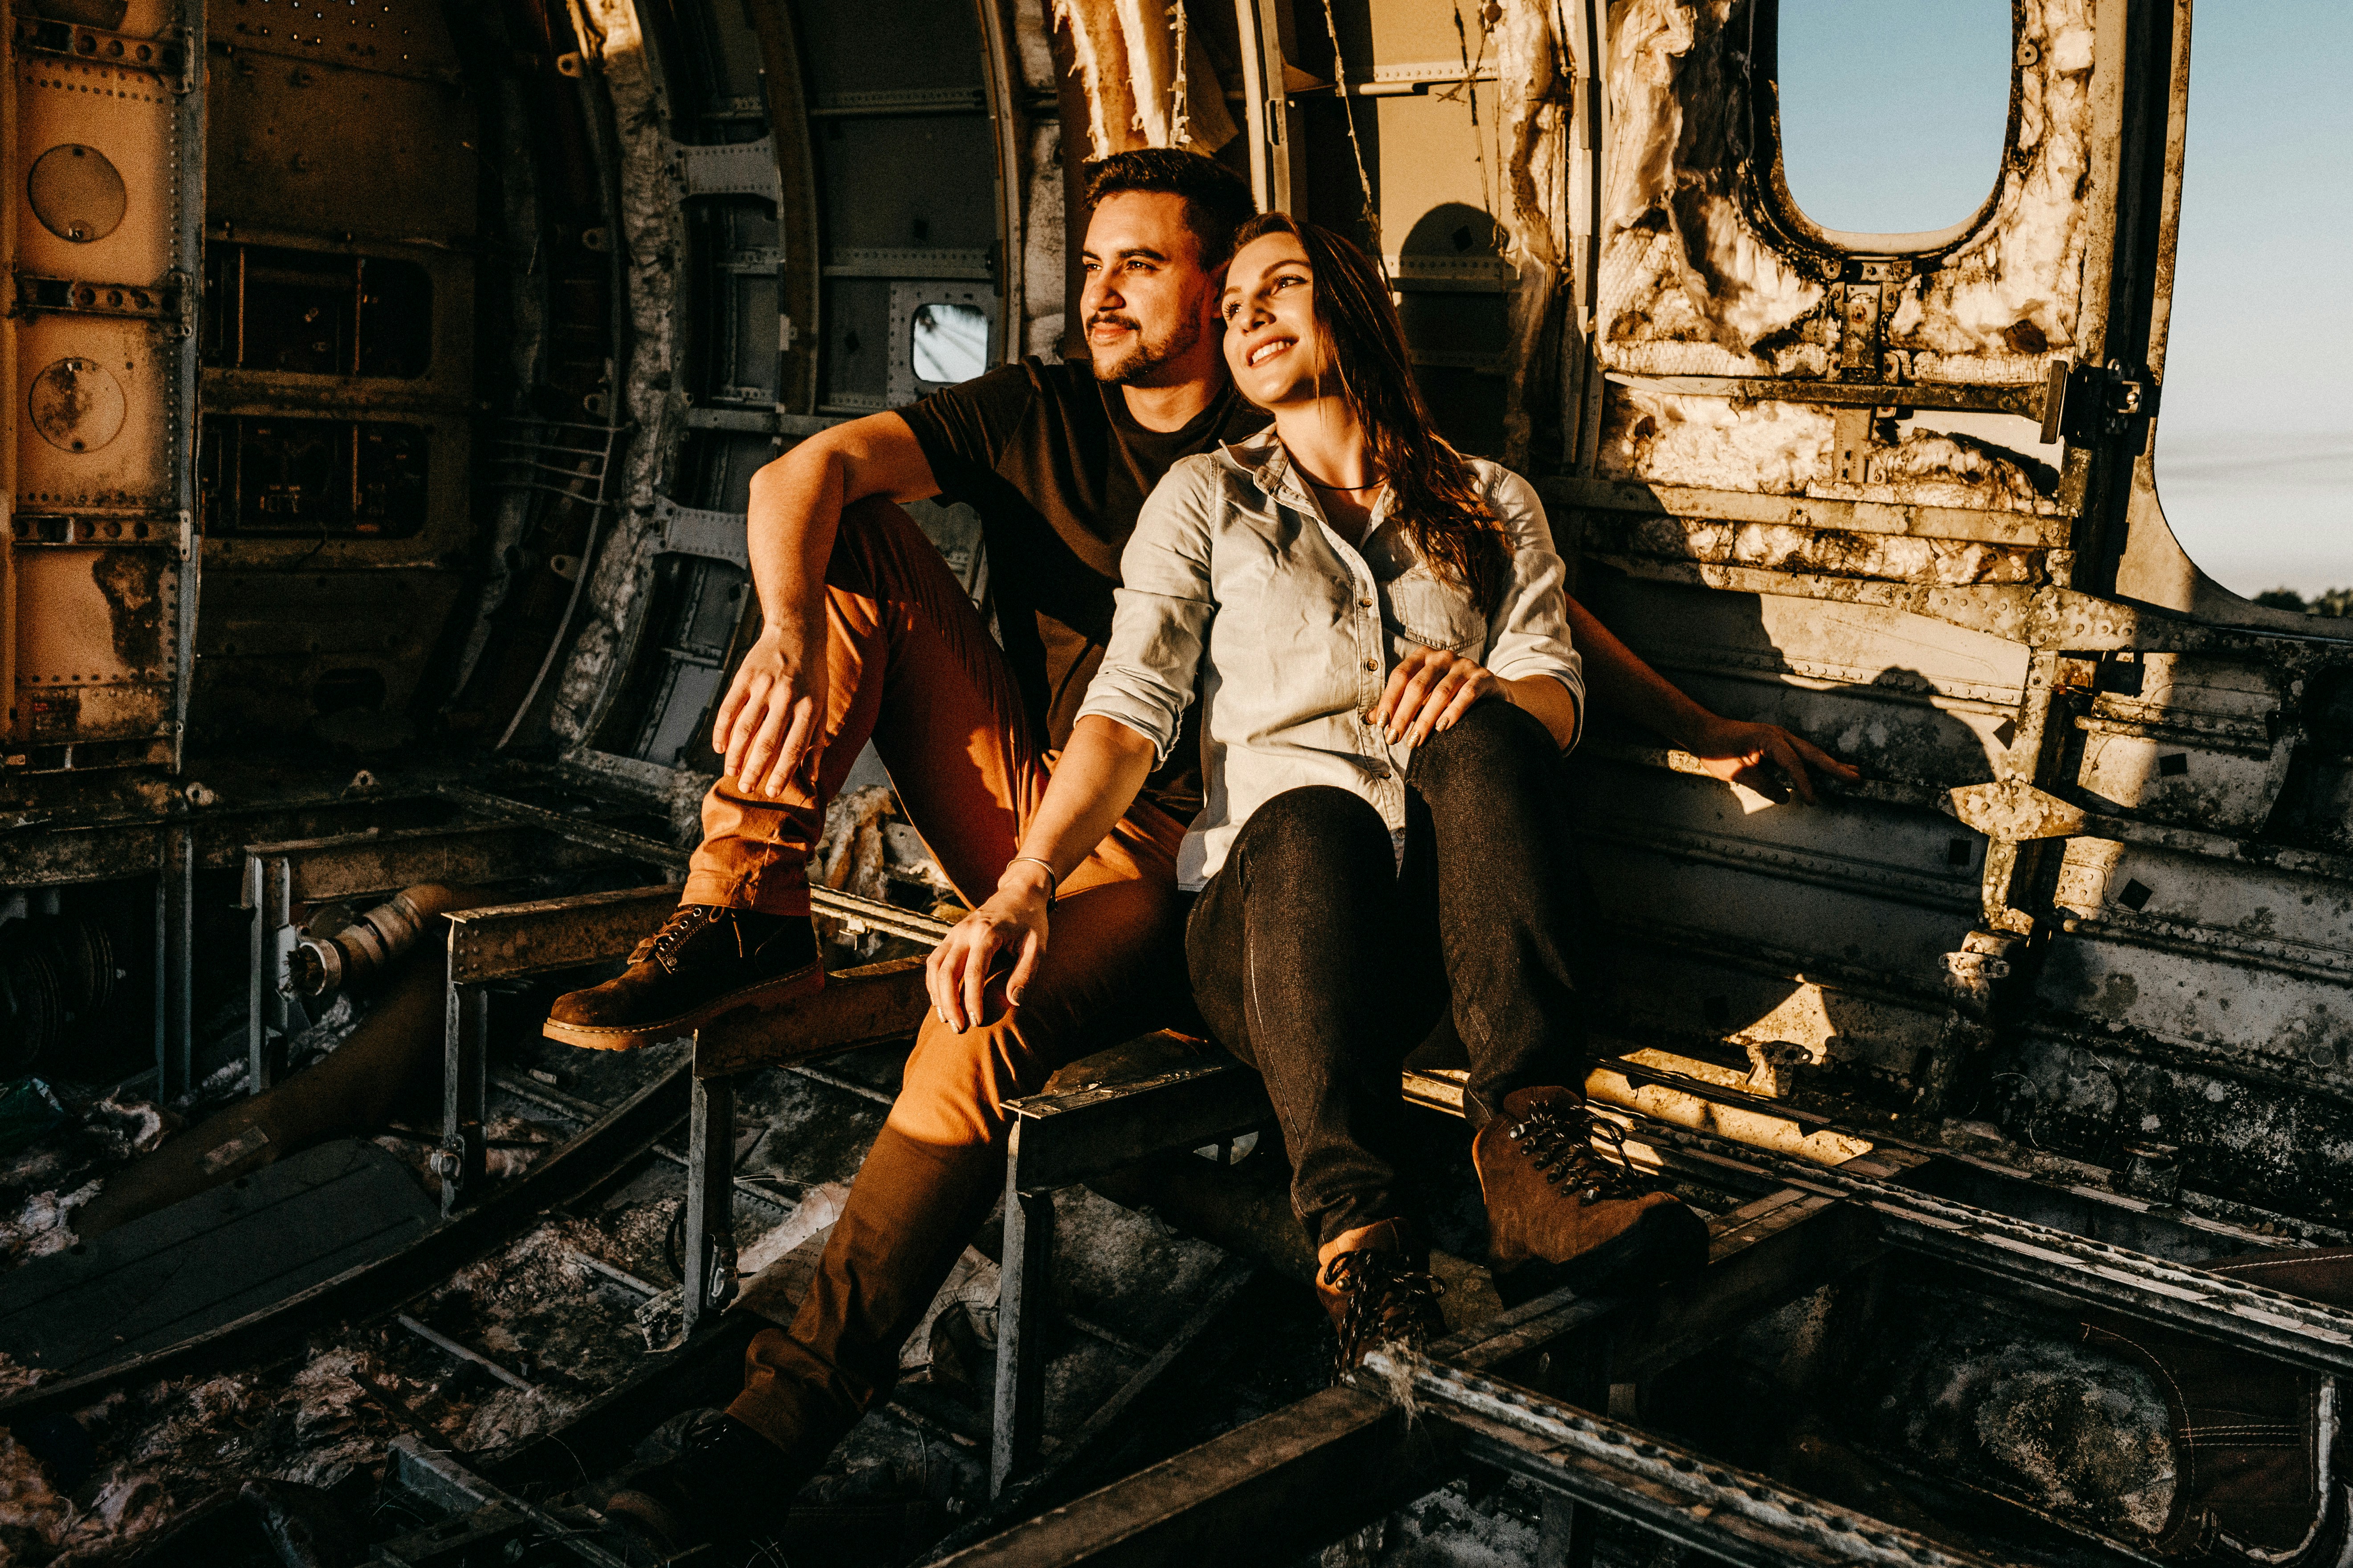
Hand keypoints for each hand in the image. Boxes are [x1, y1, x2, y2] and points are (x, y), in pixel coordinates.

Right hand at [711, 623, 827, 798]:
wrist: (796, 632)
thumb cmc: (813, 676)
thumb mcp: (821, 705)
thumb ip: (816, 741)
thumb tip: (812, 777)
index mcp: (808, 708)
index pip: (793, 748)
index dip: (781, 773)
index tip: (771, 792)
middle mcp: (786, 698)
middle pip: (767, 742)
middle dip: (755, 769)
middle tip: (746, 789)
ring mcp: (763, 687)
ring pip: (745, 728)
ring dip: (736, 754)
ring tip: (730, 772)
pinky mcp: (745, 677)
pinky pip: (729, 708)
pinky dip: (722, 729)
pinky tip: (719, 747)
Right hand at [925, 867, 1052, 1031]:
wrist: (1020, 891)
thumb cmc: (1031, 921)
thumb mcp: (1038, 946)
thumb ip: (1026, 973)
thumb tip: (1014, 1001)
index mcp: (988, 932)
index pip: (974, 971)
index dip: (973, 999)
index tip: (976, 1021)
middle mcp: (966, 931)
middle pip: (946, 971)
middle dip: (949, 1002)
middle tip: (958, 1027)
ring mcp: (955, 932)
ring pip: (935, 966)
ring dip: (937, 994)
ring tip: (946, 1018)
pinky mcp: (951, 935)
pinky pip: (934, 960)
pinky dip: (933, 982)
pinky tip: (941, 1000)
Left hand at [1370, 645, 1505, 744]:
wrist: (1489, 691)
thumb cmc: (1447, 695)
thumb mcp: (1421, 696)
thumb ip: (1397, 704)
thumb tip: (1370, 718)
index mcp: (1423, 657)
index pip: (1400, 676)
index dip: (1388, 700)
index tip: (1382, 724)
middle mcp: (1442, 657)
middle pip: (1418, 686)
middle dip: (1403, 715)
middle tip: (1394, 739)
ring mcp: (1464, 665)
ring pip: (1441, 693)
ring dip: (1425, 720)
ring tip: (1415, 742)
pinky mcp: (1483, 678)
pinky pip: (1467, 694)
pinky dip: (1453, 711)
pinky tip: (1442, 728)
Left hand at [1685, 715, 1859, 804]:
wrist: (1703, 731)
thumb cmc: (1716, 749)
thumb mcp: (1736, 772)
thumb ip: (1762, 785)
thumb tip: (1785, 797)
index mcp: (1770, 740)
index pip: (1794, 764)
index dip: (1805, 783)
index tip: (1812, 800)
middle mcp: (1779, 735)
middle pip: (1812, 753)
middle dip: (1835, 767)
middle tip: (1857, 779)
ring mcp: (1780, 737)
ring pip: (1810, 752)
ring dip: (1830, 763)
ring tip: (1852, 773)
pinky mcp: (1778, 742)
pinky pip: (1801, 753)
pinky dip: (1816, 762)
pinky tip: (1828, 768)